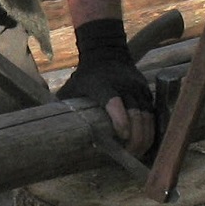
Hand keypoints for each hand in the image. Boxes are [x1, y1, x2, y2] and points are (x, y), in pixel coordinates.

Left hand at [57, 18, 154, 158]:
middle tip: (130, 154)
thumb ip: (65, 106)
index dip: (120, 120)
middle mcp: (124, 86)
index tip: (122, 137)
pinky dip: (151, 129)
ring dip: (145, 136)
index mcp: (103, 86)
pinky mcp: (146, 91)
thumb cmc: (86, 76)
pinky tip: (146, 143)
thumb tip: (52, 130)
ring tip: (138, 153)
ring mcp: (138, 88)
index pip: (114, 103)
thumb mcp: (72, 87)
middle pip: (136, 114)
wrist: (106, 51)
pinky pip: (153, 113)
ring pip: (147, 115)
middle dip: (135, 137)